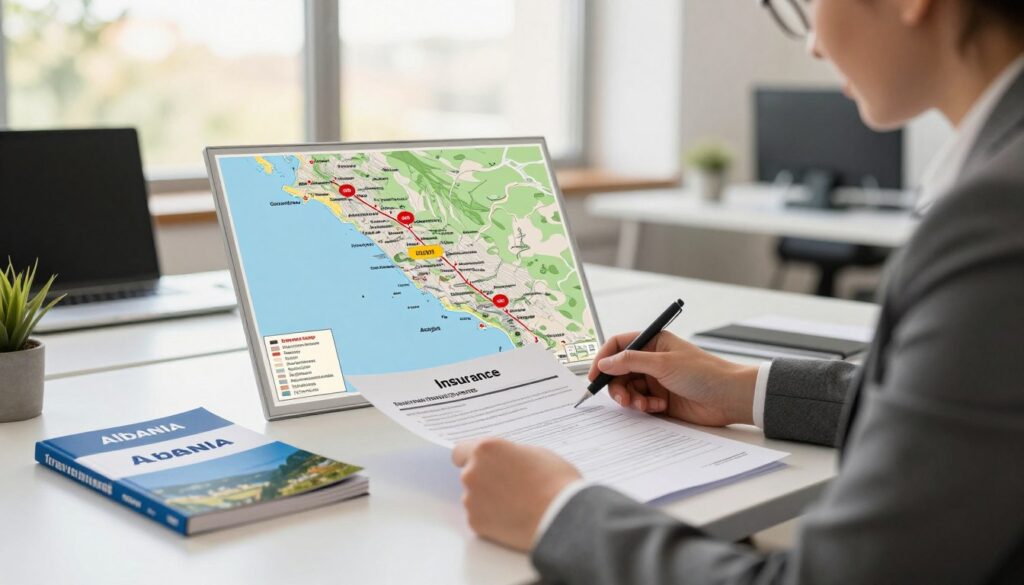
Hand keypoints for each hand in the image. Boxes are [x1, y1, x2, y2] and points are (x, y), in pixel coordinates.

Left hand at [452, 438, 581, 550]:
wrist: (562, 517)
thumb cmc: (555, 482)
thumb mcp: (536, 453)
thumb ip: (511, 454)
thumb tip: (506, 461)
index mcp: (486, 449)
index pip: (461, 451)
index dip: (471, 458)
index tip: (481, 464)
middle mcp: (472, 472)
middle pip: (470, 474)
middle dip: (485, 479)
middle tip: (509, 487)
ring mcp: (472, 499)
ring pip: (474, 497)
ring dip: (488, 499)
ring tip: (516, 504)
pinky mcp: (476, 522)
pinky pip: (479, 517)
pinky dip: (492, 518)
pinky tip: (513, 518)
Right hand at [588, 330, 757, 426]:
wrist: (729, 397)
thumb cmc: (704, 372)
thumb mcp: (663, 363)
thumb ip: (630, 362)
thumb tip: (604, 363)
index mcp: (654, 342)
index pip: (619, 345)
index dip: (604, 359)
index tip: (594, 376)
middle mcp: (652, 360)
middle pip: (619, 371)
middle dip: (617, 385)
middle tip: (622, 398)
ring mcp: (656, 380)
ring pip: (628, 389)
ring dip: (631, 398)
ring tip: (643, 405)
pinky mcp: (661, 399)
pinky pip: (640, 403)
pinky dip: (645, 407)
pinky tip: (659, 407)